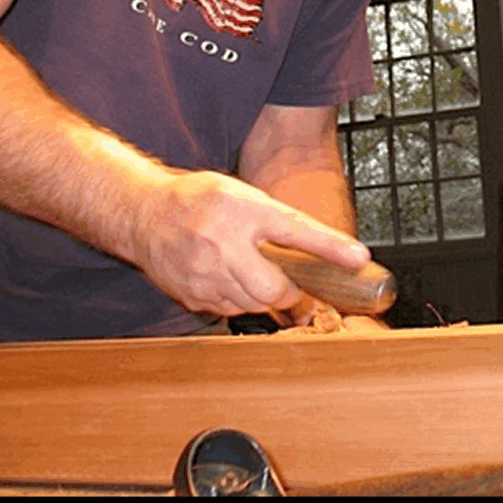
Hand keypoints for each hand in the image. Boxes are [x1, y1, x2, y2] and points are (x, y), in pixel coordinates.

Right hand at [127, 170, 368, 315]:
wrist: (143, 213)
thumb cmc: (199, 200)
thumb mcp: (240, 193)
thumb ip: (274, 218)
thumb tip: (320, 247)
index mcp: (242, 209)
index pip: (295, 229)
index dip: (330, 246)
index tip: (358, 258)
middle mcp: (223, 241)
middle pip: (274, 288)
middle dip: (288, 291)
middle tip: (289, 281)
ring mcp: (204, 273)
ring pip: (253, 304)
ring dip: (261, 294)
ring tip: (247, 269)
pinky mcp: (192, 295)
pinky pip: (229, 309)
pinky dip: (236, 299)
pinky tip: (224, 276)